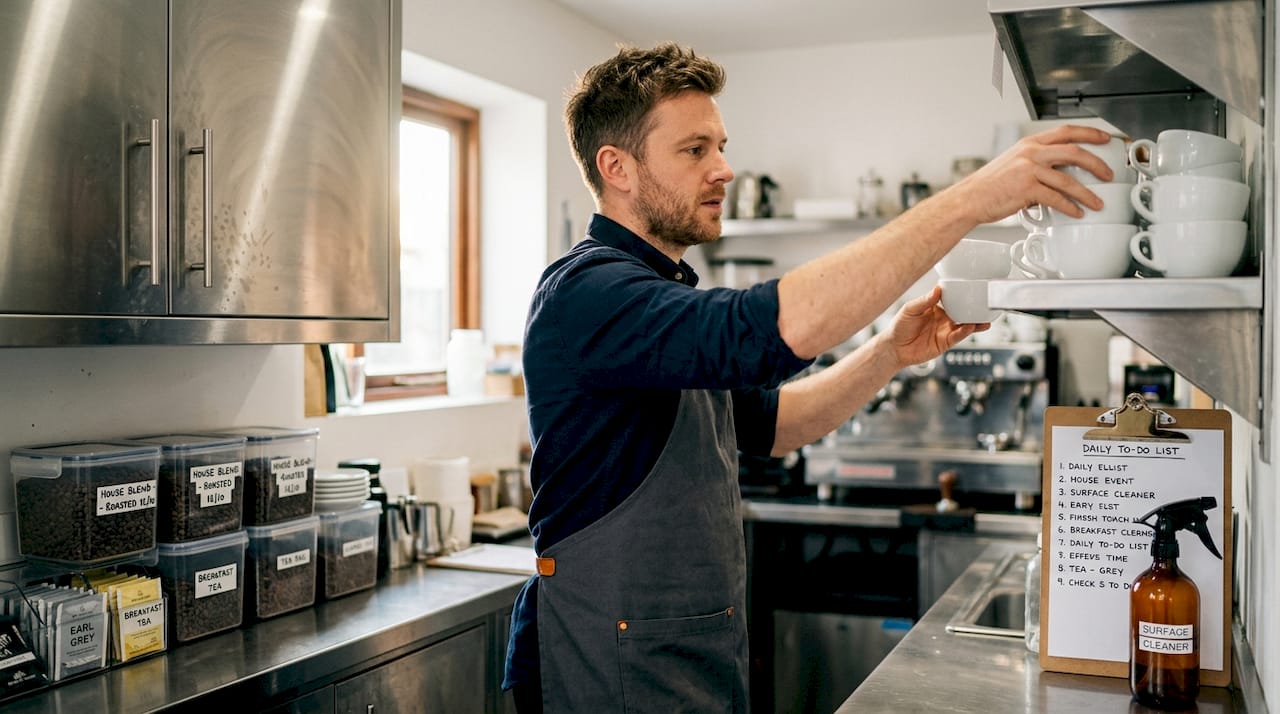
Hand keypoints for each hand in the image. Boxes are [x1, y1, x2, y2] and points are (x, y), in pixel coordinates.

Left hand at [882, 286, 983, 367]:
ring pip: (964, 325)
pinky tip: (971, 327)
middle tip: (985, 304)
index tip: (972, 288)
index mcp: (935, 307)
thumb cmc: (899, 326)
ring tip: (985, 319)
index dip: (961, 294)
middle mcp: (943, 318)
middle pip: (962, 312)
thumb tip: (937, 289)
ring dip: (975, 322)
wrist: (894, 348)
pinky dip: (965, 332)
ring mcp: (945, 331)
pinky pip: (958, 336)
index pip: (952, 299)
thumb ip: (925, 300)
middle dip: (974, 309)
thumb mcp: (910, 309)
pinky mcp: (945, 343)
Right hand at [950, 124, 1115, 223]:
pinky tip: (1076, 212)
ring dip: (1087, 193)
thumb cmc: (989, 185)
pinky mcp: (1026, 190)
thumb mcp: (1013, 164)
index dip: (1089, 133)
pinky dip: (1069, 207)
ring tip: (1097, 202)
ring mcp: (1029, 170)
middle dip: (1097, 163)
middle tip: (1108, 174)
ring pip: (1068, 179)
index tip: (1105, 139)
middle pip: (1074, 152)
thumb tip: (1059, 173)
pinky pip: (1056, 198)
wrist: (969, 199)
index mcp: (1029, 144)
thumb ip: (1036, 163)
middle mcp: (1030, 153)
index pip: (1066, 131)